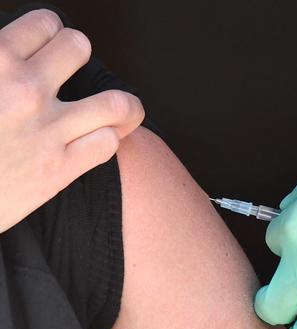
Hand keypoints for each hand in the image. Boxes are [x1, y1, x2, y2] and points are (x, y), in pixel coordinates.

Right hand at [0, 9, 143, 232]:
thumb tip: (7, 50)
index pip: (45, 23)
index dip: (49, 33)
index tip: (45, 45)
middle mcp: (25, 91)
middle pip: (80, 49)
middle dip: (77, 55)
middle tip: (70, 68)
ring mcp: (47, 130)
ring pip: (115, 103)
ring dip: (118, 103)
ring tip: (112, 108)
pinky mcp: (58, 169)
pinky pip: (109, 144)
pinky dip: (108, 139)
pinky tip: (97, 139)